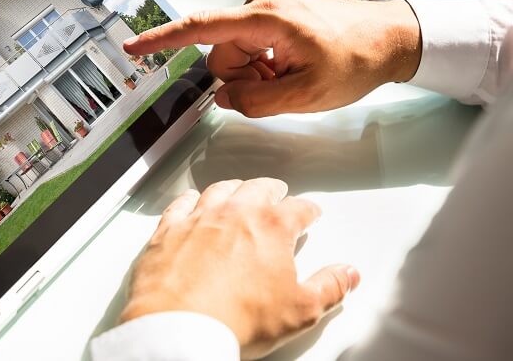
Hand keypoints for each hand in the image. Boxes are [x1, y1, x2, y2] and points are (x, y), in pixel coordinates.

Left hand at [120, 178, 359, 358]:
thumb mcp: (300, 310)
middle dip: (271, 189)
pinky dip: (189, 199)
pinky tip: (191, 200)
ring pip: (219, 190)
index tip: (311, 211)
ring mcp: (198, 219)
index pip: (298, 209)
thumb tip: (347, 274)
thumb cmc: (237, 318)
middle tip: (277, 191)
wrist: (180, 325)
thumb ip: (329, 288)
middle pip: (257, 189)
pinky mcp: (168, 231)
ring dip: (233, 188)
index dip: (308, 210)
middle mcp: (234, 213)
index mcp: (271, 228)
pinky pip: (180, 204)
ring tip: (239, 189)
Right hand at [123, 0, 421, 116]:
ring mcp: (266, 5)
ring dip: (254, 73)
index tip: (133, 46)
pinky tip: (289, 67)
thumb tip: (226, 99)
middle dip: (242, 78)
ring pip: (234, 53)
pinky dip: (263, 63)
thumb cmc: (357, 59)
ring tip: (289, 77)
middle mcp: (260, 3)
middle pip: (221, 54)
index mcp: (265, 18)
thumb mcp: (306, 95)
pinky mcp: (272, 12)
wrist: (391, 37)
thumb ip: (256, 102)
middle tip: (278, 86)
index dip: (162, 40)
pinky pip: (249, 45)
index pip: (201, 29)